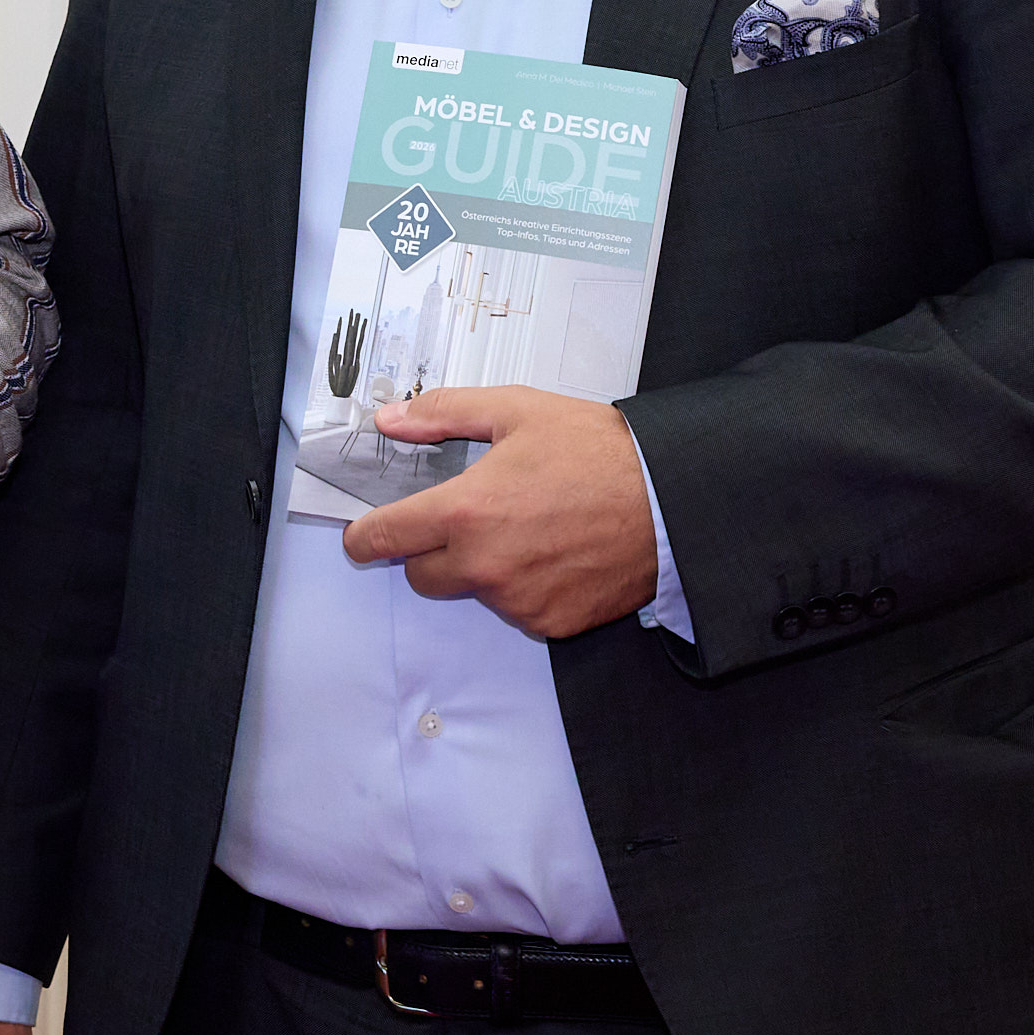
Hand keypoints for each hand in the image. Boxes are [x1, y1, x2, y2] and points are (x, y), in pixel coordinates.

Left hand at [338, 386, 659, 637]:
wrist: (672, 502)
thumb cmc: (601, 455)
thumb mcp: (516, 411)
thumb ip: (443, 414)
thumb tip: (393, 421)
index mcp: (467, 512)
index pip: (385, 538)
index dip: (364, 537)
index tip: (361, 537)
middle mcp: (486, 565)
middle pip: (421, 575)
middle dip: (430, 550)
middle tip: (468, 519)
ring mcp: (519, 600)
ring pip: (473, 591)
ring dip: (483, 568)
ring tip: (529, 527)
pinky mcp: (551, 623)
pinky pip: (516, 610)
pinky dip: (524, 588)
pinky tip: (554, 553)